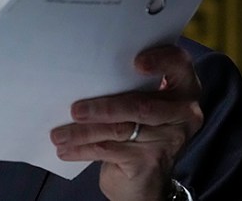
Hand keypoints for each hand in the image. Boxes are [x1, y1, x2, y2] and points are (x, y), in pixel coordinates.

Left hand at [49, 45, 202, 200]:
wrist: (145, 181)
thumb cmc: (136, 129)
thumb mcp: (138, 104)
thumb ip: (126, 86)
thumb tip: (80, 73)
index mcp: (183, 90)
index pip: (180, 65)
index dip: (162, 60)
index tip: (136, 62)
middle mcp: (183, 113)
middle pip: (141, 106)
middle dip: (104, 107)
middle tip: (74, 110)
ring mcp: (169, 140)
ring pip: (119, 130)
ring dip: (82, 132)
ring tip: (58, 135)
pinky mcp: (150, 162)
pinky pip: (109, 151)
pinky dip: (82, 149)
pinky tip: (65, 150)